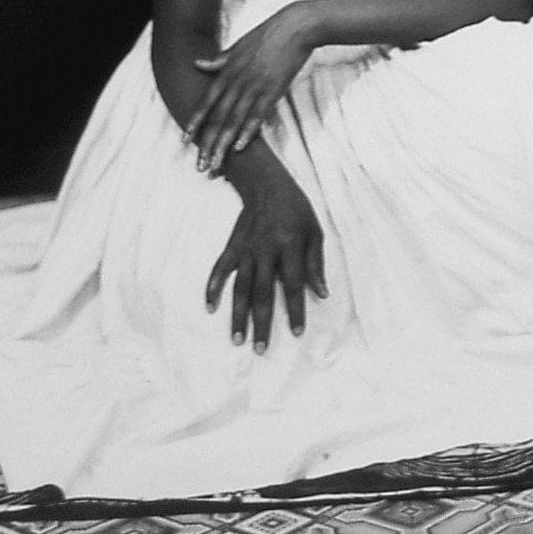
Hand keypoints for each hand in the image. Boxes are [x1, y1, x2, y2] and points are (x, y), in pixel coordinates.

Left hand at [190, 6, 312, 173]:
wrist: (295, 25)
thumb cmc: (268, 34)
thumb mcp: (238, 45)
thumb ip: (219, 60)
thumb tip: (198, 64)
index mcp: (227, 70)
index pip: (207, 101)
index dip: (196, 122)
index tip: (185, 141)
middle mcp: (237, 80)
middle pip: (218, 117)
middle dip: (207, 143)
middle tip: (200, 165)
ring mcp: (254, 86)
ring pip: (234, 120)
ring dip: (223, 144)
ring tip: (216, 164)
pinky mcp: (273, 89)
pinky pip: (258, 114)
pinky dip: (249, 131)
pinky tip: (240, 147)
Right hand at [205, 162, 326, 350]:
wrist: (267, 184)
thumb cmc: (296, 209)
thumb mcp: (315, 231)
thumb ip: (316, 263)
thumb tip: (322, 293)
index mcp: (289, 246)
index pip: (293, 284)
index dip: (295, 310)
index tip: (297, 333)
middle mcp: (266, 250)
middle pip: (263, 292)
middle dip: (261, 323)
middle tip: (259, 350)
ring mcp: (246, 249)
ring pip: (240, 287)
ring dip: (238, 314)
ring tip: (237, 339)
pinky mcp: (232, 245)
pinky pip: (220, 269)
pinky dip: (213, 287)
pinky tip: (210, 307)